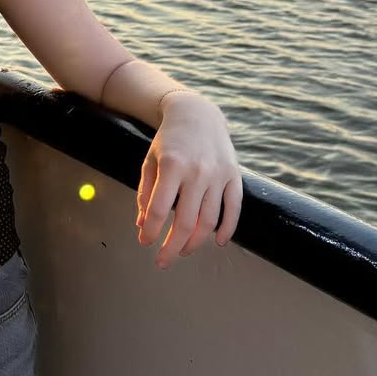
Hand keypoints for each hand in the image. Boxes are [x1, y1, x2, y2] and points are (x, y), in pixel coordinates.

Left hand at [136, 94, 241, 269]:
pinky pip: (233, 209)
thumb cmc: (168, 140)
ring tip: (183, 250)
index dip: (150, 231)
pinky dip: (228, 229)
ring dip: (196, 242)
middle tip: (162, 261)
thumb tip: (142, 225)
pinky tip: (218, 242)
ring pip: (209, 220)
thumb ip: (145, 192)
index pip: (159, 209)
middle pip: (185, 222)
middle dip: (172, 247)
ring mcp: (218, 174)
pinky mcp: (234, 176)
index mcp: (171, 166)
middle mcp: (197, 172)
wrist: (196, 114)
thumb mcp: (150, 160)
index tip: (144, 242)